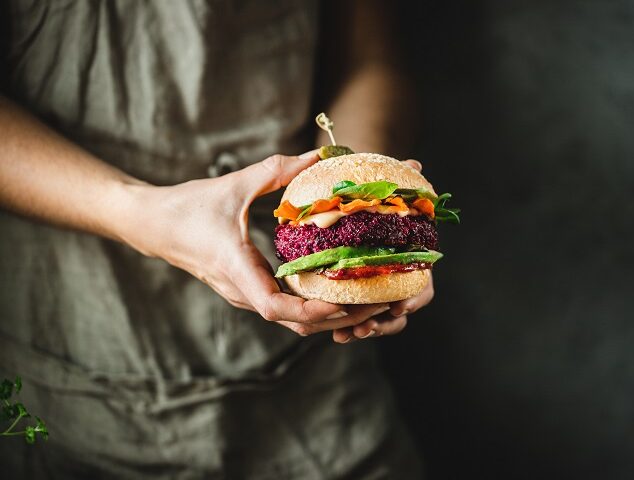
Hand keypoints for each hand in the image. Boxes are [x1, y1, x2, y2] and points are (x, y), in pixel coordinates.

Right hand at [119, 151, 393, 335]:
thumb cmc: (187, 206)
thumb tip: (319, 155)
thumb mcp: (233, 184)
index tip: (345, 303)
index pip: (275, 308)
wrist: (152, 225)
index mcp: (236, 269)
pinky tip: (341, 292)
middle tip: (380, 303)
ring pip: (293, 321)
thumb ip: (276, 170)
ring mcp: (245, 295)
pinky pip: (286, 309)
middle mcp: (242, 291)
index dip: (312, 311)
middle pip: (296, 323)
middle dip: (340, 318)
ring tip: (370, 301)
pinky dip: (315, 308)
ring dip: (331, 316)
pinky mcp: (248, 290)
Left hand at [330, 159, 435, 343]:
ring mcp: (377, 289)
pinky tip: (337, 332)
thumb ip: (396, 179)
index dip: (413, 298)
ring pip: (379, 321)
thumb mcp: (378, 184)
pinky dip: (348, 326)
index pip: (422, 287)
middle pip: (400, 312)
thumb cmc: (367, 191)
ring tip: (347, 334)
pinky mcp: (354, 296)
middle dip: (385, 323)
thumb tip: (415, 166)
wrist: (349, 198)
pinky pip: (355, 319)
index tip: (398, 305)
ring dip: (365, 328)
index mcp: (410, 256)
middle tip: (365, 326)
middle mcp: (397, 277)